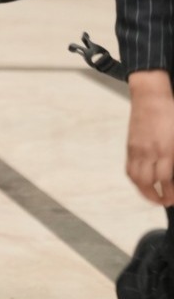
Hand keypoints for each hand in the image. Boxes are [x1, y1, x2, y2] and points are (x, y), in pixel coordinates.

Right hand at [127, 71, 173, 204]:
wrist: (151, 96)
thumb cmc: (170, 113)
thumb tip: (173, 172)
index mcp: (166, 149)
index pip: (164, 180)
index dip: (169, 194)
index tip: (172, 199)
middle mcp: (149, 151)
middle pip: (146, 182)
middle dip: (155, 197)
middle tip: (164, 202)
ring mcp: (137, 148)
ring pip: (135, 177)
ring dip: (143, 190)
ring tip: (152, 196)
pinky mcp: (130, 145)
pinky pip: (130, 167)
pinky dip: (135, 179)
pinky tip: (143, 181)